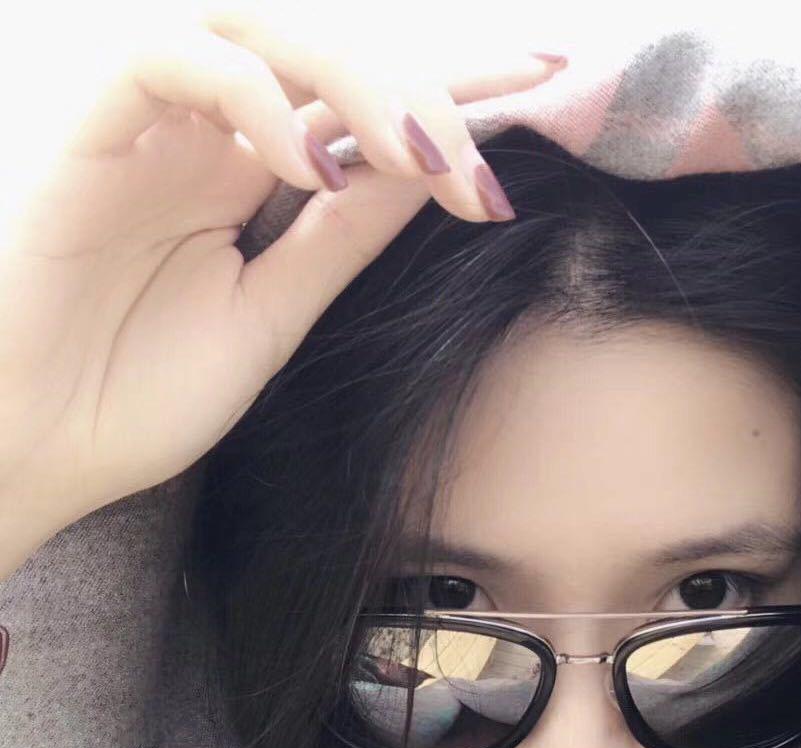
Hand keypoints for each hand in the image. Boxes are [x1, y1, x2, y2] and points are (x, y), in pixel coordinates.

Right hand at [0, 3, 559, 541]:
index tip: (545, 93)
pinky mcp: (83, 129)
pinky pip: (167, 61)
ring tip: (418, 158)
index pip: (364, 109)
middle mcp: (206, 135)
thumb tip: (429, 174)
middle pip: (327, 55)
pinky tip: (307, 167)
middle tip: (485, 166)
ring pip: (257, 31)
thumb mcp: (274, 314)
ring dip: (354, 82)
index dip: (452, 89)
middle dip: (424, 92)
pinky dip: (250, 103)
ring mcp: (147, 125)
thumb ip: (341, 238)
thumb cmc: (139, 393)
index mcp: (250, 177)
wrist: (33, 447)